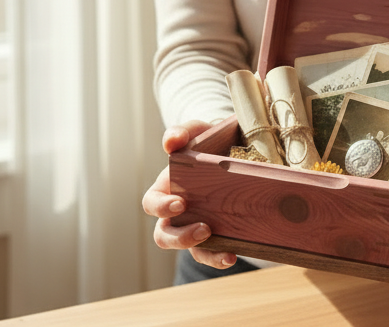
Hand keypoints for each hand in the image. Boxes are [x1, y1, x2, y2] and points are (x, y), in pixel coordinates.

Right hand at [141, 121, 240, 269]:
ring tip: (225, 251)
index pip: (152, 203)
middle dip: (180, 238)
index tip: (181, 203)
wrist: (237, 149)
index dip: (161, 207)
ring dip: (204, 253)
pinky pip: (212, 253)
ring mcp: (196, 224)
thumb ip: (182, 132)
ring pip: (189, 250)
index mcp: (167, 188)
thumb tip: (170, 142)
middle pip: (164, 235)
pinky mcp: (217, 233)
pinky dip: (219, 258)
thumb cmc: (208, 141)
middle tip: (204, 228)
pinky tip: (232, 255)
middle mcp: (178, 212)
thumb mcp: (197, 131)